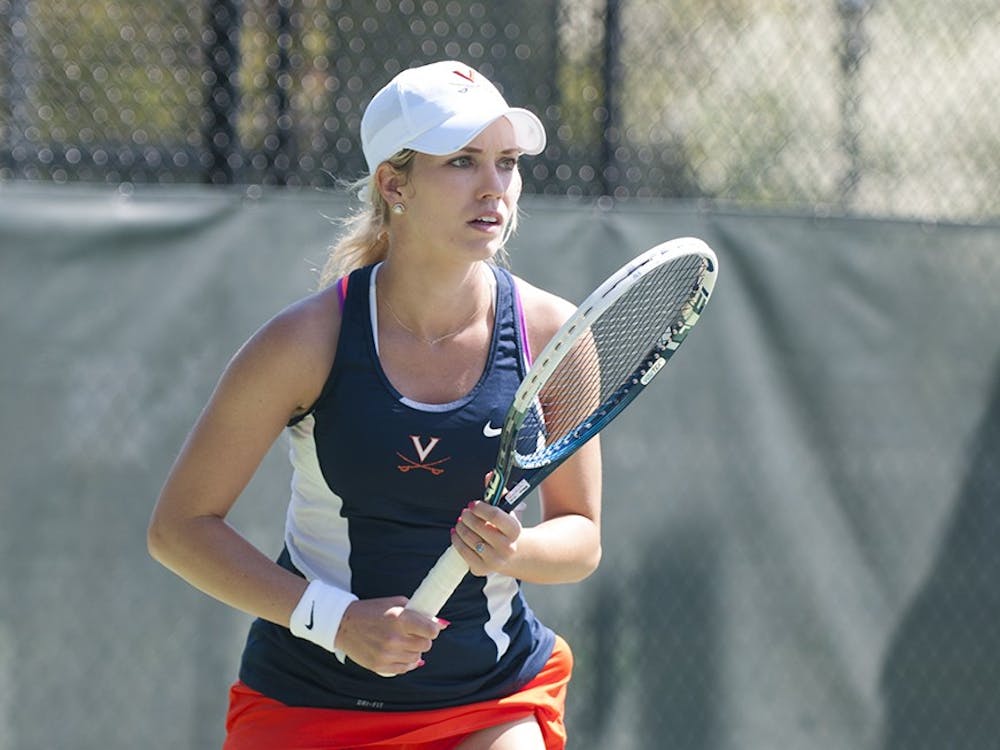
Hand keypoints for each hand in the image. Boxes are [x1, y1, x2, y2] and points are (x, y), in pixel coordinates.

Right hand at [334, 597, 448, 675]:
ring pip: (416, 658)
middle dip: (423, 639)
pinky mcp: (379, 666)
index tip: (430, 628)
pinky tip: (399, 652)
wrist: (344, 624)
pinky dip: (405, 662)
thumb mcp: (395, 603)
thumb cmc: (370, 611)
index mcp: (399, 618)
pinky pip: (404, 669)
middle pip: (425, 645)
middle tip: (414, 634)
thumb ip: (418, 612)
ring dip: (414, 651)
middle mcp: (394, 638)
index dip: (432, 629)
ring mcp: (386, 654)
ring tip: (403, 642)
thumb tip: (440, 623)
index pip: (431, 631)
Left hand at [452, 500, 521, 576]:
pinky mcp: (482, 569)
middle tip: (465, 513)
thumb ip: (497, 493)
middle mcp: (507, 547)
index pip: (495, 516)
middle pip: (480, 527)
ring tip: (460, 522)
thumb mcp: (505, 511)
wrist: (509, 553)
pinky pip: (463, 552)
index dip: (481, 508)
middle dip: (468, 517)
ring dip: (461, 527)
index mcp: (515, 530)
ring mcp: (495, 560)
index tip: (473, 504)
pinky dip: (456, 541)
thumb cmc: (504, 529)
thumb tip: (490, 475)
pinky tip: (456, 534)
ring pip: (470, 539)